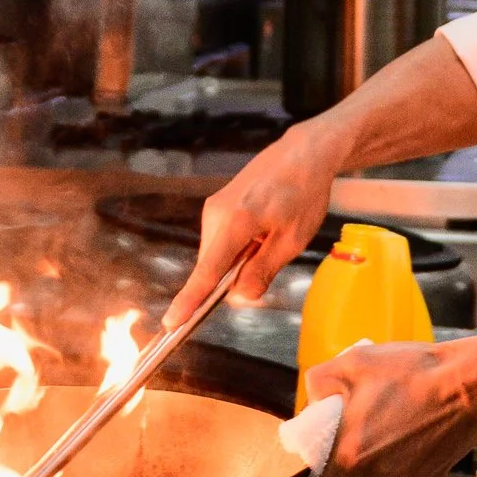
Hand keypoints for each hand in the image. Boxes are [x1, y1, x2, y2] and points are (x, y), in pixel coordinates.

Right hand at [169, 125, 340, 314]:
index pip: (207, 271)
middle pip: (212, 265)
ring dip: (239, 258)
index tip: (172, 323)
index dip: (190, 301)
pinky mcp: (218, 204)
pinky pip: (221, 239)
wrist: (304, 153)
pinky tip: (263, 229)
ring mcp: (215, 207)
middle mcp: (217, 213)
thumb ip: (263, 270)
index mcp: (236, 221)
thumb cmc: (304, 192)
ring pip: (217, 253)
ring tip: (271, 235)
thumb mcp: (292, 239)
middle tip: (271, 253)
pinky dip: (238, 245)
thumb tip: (239, 296)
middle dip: (234, 275)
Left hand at [302, 337, 476, 476]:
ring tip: (388, 417)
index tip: (312, 474)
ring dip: (375, 454)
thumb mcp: (352, 363)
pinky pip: (403, 470)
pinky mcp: (428, 475)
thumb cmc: (413, 372)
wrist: (468, 382)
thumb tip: (311, 403)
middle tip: (355, 425)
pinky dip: (401, 453)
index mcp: (349, 455)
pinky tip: (410, 425)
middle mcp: (376, 475)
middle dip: (345, 459)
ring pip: (376, 475)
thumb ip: (319, 385)